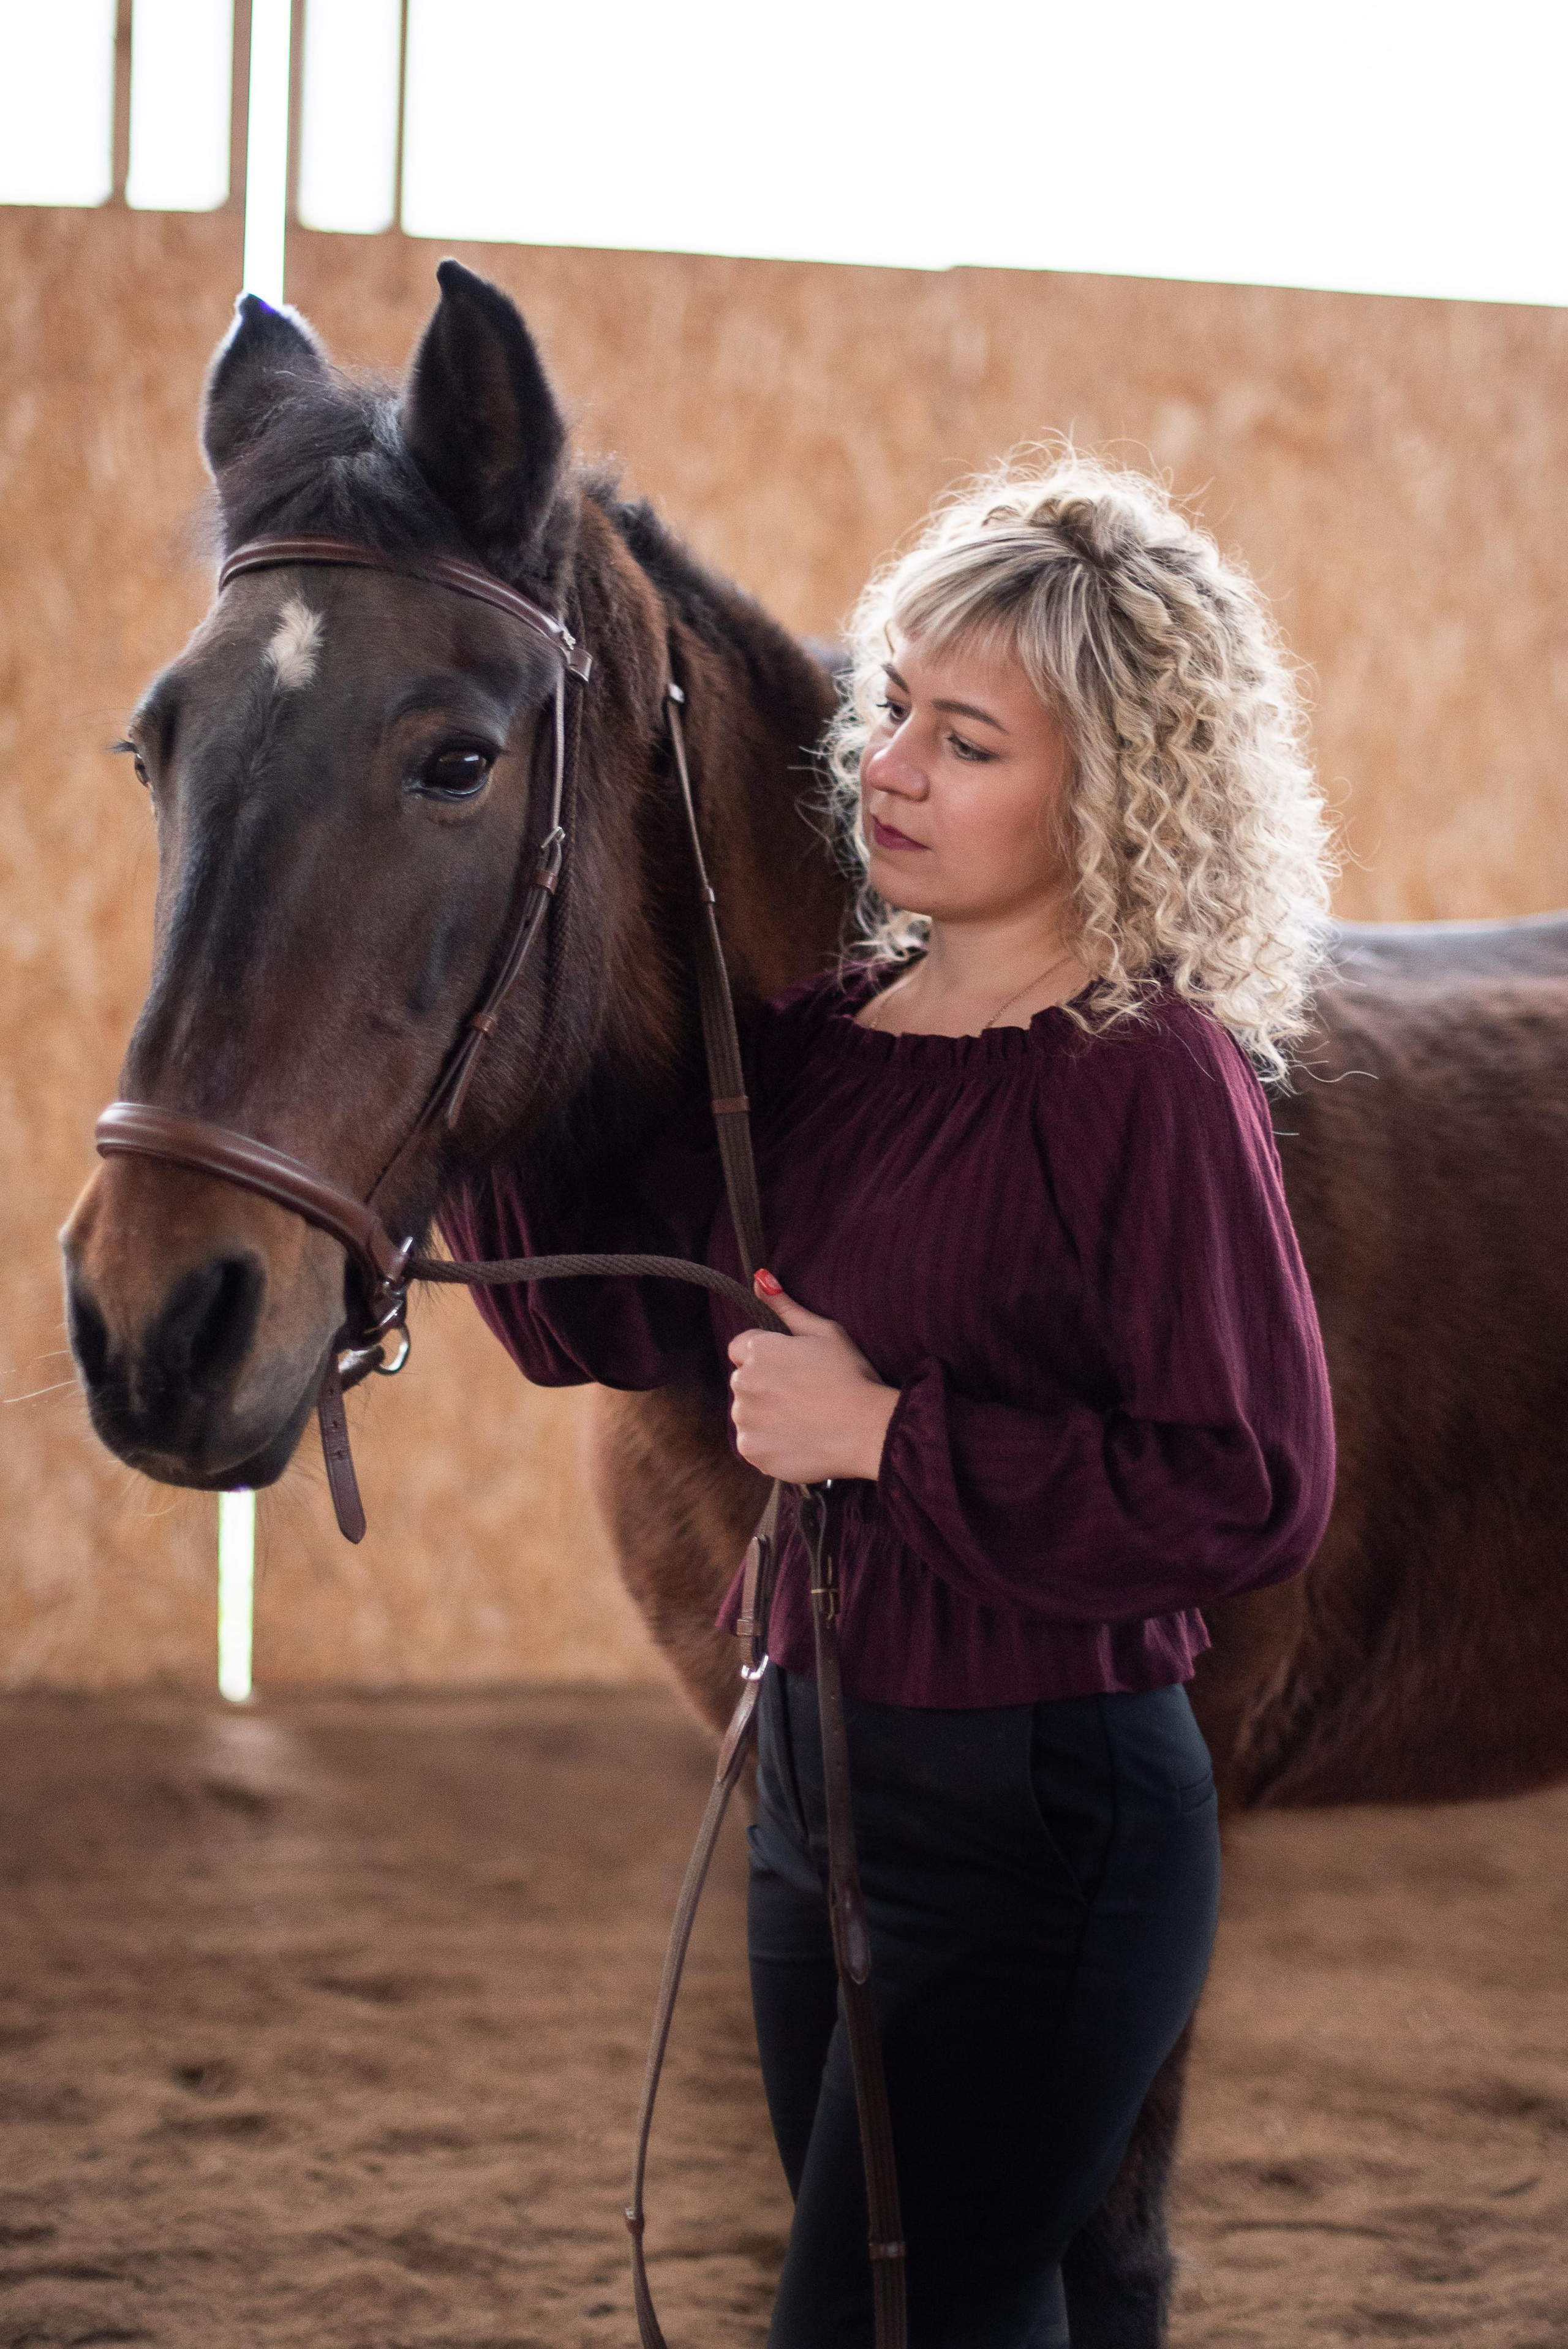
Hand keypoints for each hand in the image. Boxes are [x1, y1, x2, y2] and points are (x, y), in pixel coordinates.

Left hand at [726, 1270, 898, 1483]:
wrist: (867, 1430)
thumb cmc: (851, 1376)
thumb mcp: (825, 1332)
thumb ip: (786, 1306)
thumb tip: (759, 1278)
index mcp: (758, 1350)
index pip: (742, 1348)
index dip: (769, 1357)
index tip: (794, 1369)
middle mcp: (743, 1383)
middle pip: (744, 1382)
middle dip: (766, 1386)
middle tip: (804, 1395)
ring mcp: (745, 1420)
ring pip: (747, 1414)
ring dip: (766, 1416)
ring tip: (803, 1419)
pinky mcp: (752, 1450)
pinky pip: (753, 1444)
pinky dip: (770, 1444)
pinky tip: (799, 1439)